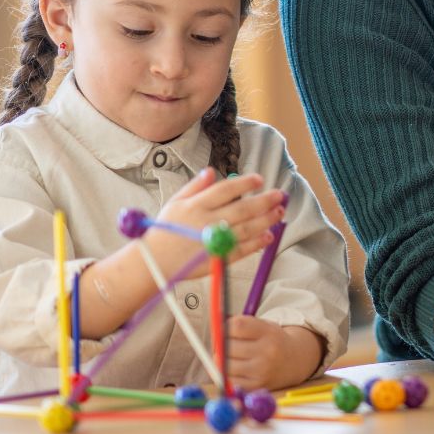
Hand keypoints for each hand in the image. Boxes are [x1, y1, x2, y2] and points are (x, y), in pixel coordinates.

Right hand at [150, 169, 285, 277]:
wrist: (153, 262)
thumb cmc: (165, 230)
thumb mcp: (175, 203)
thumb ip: (195, 187)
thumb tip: (211, 171)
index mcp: (195, 206)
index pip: (225, 190)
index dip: (244, 183)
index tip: (259, 180)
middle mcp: (205, 222)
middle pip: (241, 209)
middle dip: (264, 201)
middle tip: (280, 195)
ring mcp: (212, 242)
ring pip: (245, 229)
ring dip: (265, 220)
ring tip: (279, 212)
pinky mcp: (216, 259)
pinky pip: (240, 250)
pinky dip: (256, 243)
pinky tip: (268, 236)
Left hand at [224, 315, 321, 390]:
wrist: (295, 361)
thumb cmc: (272, 341)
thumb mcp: (263, 326)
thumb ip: (240, 324)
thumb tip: (214, 324)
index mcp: (269, 333)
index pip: (236, 326)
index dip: (225, 327)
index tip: (226, 329)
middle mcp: (267, 352)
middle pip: (228, 346)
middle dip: (220, 344)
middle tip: (224, 344)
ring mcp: (261, 372)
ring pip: (224, 364)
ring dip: (220, 360)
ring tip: (229, 356)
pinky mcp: (255, 387)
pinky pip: (228, 380)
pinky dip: (226, 374)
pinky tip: (234, 368)